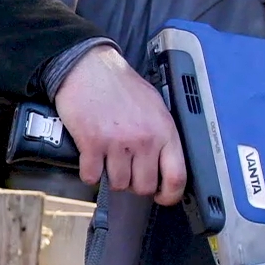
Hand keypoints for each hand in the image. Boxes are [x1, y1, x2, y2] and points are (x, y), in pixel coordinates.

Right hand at [54, 46, 186, 204]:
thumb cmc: (120, 86)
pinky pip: (91, 176)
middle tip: (127, 169)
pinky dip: (89, 171)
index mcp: (164, 130)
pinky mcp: (91, 144)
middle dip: (135, 183)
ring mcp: (117, 143)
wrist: (88, 67)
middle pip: (144, 187)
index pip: (177, 177)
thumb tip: (166, 165)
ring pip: (118, 184)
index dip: (170, 195)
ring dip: (111, 175)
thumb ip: (162, 135)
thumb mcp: (154, 106)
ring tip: (108, 157)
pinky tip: (91, 155)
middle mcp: (144, 139)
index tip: (162, 197)